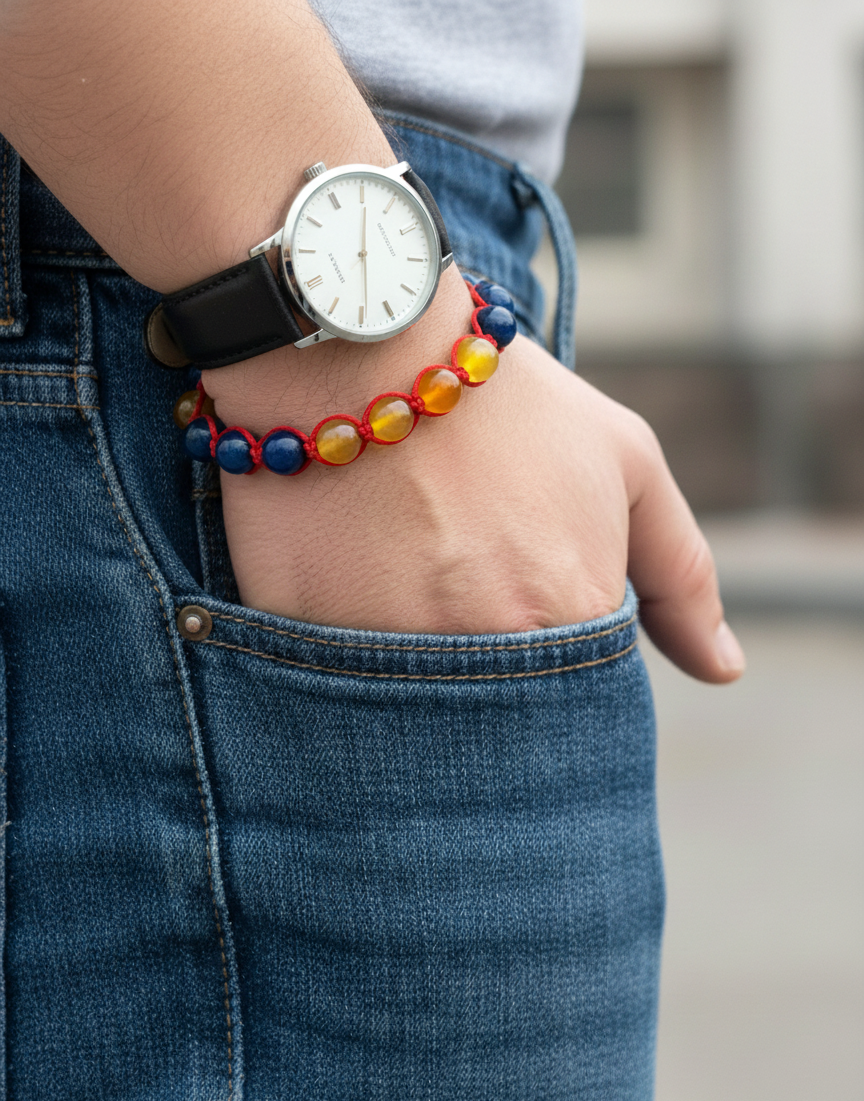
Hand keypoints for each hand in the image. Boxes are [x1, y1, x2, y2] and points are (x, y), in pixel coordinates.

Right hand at [203, 269, 744, 683]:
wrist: (363, 345)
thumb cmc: (504, 400)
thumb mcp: (625, 463)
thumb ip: (682, 574)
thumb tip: (721, 670)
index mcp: (568, 616)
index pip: (580, 694)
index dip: (550, 636)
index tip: (522, 584)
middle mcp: (481, 652)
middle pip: (497, 706)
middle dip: (485, 650)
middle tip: (459, 570)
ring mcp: (381, 653)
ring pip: (414, 707)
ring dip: (416, 650)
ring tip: (405, 562)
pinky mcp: (299, 641)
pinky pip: (336, 681)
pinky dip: (348, 643)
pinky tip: (351, 571)